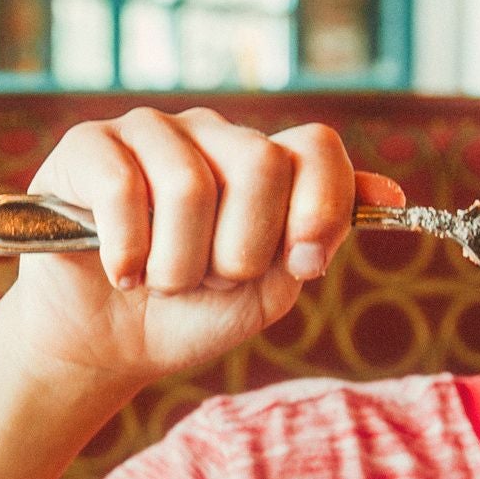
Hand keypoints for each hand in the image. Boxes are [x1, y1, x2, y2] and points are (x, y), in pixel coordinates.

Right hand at [0, 107, 401, 392]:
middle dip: (238, 251)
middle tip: (210, 281)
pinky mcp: (88, 146)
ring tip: (159, 281)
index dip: (320, 206)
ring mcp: (149, 132)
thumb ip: (318, 238)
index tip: (301, 264)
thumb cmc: (191, 313)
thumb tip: (391, 196)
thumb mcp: (267, 288)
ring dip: (177, 265)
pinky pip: (122, 187)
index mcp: (263, 162)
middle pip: (260, 165)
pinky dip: (127, 252)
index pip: (316, 148)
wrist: (106, 346)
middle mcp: (211, 135)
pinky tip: (120, 271)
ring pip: (189, 186)